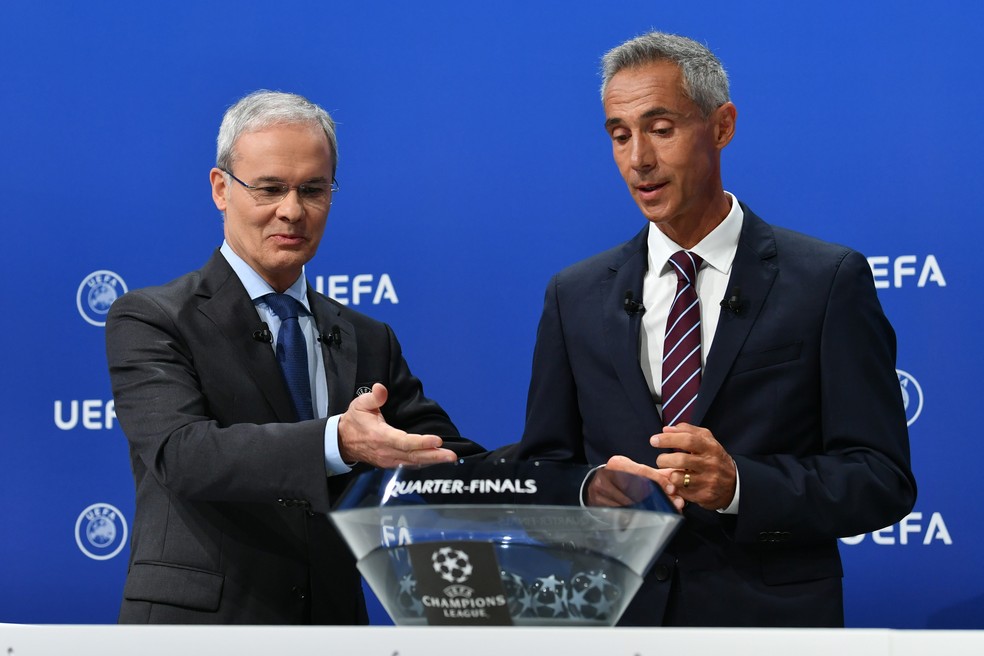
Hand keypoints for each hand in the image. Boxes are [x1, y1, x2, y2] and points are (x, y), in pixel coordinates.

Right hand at [337, 383, 457, 467]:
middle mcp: (386, 452)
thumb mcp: (360, 404)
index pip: (404, 442)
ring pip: (413, 462)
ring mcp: (388, 460)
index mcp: (380, 436)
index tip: (438, 440)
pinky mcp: (391, 464)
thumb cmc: (355, 421)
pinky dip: (424, 463)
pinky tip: (436, 460)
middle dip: (434, 456)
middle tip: (452, 455)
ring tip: (449, 458)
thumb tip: (381, 388)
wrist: (343, 441)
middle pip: (413, 455)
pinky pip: (410, 464)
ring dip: (432, 461)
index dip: (421, 442)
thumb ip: (373, 397)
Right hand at [587, 455, 684, 510]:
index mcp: (617, 463)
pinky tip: (650, 518)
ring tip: (667, 511)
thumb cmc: (622, 478)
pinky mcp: (600, 506)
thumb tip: (676, 476)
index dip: (659, 481)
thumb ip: (657, 474)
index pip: (642, 471)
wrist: (597, 486)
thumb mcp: (637, 471)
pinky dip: (639, 517)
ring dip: (652, 509)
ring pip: (631, 503)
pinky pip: (623, 514)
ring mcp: (601, 492)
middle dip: (658, 497)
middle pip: (637, 489)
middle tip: (675, 504)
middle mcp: (606, 476)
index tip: (672, 489)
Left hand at [652, 424, 736, 509]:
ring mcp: (707, 481)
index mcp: (710, 447)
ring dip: (669, 475)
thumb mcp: (706, 440)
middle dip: (664, 459)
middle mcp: (710, 464)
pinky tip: (678, 482)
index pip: (687, 440)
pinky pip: (681, 492)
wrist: (733, 483)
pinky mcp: (703, 496)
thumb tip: (666, 429)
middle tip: (661, 460)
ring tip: (670, 471)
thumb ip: (687, 431)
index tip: (654, 440)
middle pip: (680, 460)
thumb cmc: (714, 458)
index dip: (668, 439)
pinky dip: (675, 486)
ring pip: (678, 478)